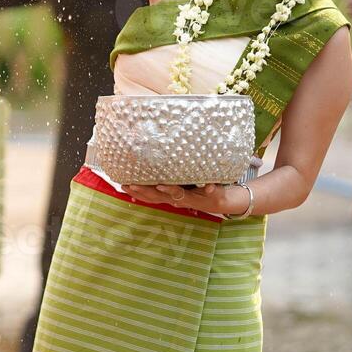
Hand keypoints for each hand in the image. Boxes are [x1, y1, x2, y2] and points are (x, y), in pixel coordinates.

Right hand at [121, 181, 250, 217]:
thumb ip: (173, 170)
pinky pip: (210, 194)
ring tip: (161, 184)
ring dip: (170, 191)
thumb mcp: (186, 179)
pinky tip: (208, 185)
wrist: (229, 200)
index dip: (136, 191)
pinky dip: (209, 189)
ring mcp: (196, 200)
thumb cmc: (204, 187)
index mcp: (173, 195)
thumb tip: (158, 151)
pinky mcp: (213, 198)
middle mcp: (181, 200)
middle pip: (159, 197)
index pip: (150, 194)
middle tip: (131, 184)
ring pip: (180, 196)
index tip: (121, 183)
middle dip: (145, 191)